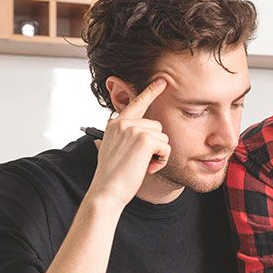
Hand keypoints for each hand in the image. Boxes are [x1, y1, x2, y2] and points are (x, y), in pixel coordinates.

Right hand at [87, 78, 170, 207]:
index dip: (150, 91)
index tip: (162, 81)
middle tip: (141, 161)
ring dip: (158, 154)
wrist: (107, 191)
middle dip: (155, 146)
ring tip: (142, 165)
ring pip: (163, 137)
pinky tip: (147, 167)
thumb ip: (125, 137)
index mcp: (115, 124)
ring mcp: (133, 129)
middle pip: (157, 126)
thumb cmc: (112, 176)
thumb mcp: (114, 149)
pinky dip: (161, 160)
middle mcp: (123, 122)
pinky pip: (166, 147)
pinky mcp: (144, 139)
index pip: (135, 103)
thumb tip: (142, 134)